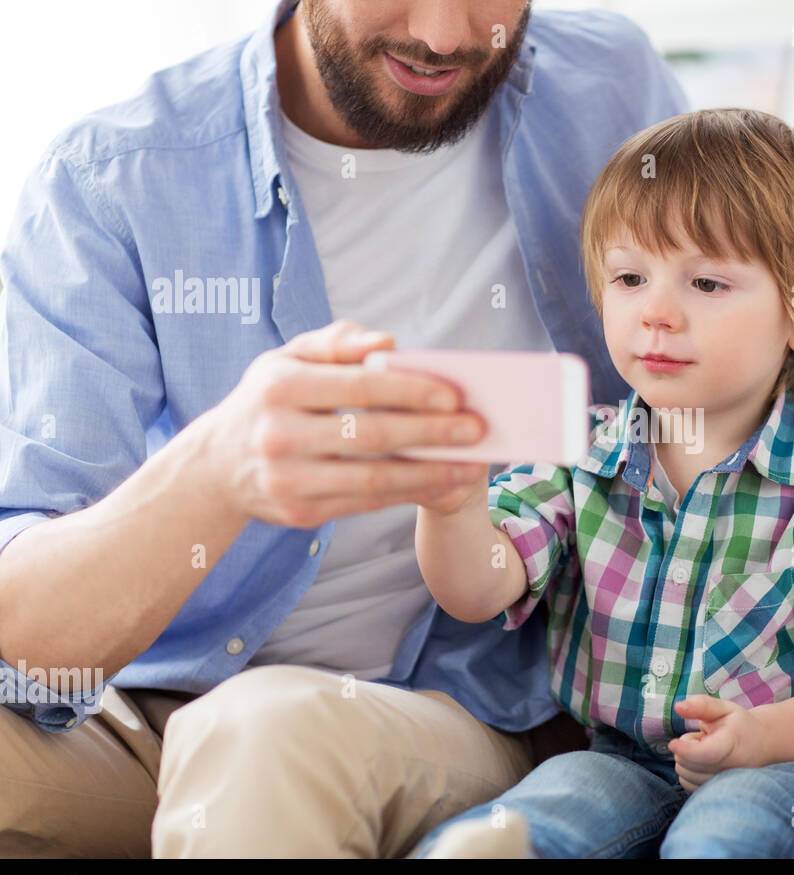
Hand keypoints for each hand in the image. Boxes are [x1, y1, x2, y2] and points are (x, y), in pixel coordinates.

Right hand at [197, 320, 488, 527]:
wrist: (215, 466)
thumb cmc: (268, 399)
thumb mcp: (287, 359)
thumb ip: (336, 343)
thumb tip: (388, 341)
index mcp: (280, 386)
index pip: (358, 387)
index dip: (410, 391)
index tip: (455, 395)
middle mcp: (279, 434)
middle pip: (371, 435)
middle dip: (432, 433)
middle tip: (477, 429)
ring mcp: (287, 478)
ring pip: (373, 479)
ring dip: (430, 473)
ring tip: (470, 464)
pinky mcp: (299, 512)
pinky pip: (365, 504)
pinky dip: (408, 493)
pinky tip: (441, 482)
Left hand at [668, 695, 766, 792]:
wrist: (762, 746)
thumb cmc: (741, 726)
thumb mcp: (725, 708)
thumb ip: (702, 705)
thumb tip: (678, 707)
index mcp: (730, 745)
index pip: (706, 754)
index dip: (685, 750)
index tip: (674, 743)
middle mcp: (727, 770)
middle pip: (686, 763)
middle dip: (686, 746)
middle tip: (704, 738)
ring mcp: (721, 784)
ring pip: (683, 773)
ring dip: (687, 759)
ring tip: (707, 749)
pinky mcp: (714, 792)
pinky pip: (686, 783)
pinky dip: (688, 771)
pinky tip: (703, 762)